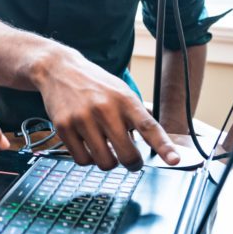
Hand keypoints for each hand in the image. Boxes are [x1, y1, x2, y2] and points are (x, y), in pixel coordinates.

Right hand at [33, 48, 179, 170]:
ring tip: (106, 149)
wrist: (58, 69)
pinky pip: (82, 160)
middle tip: (131, 160)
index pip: (148, 126)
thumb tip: (153, 147)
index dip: (163, 145)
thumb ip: (135, 117)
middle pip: (127, 155)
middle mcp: (104, 108)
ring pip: (105, 162)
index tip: (174, 159)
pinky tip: (87, 145)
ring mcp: (82, 119)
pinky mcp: (63, 127)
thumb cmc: (94, 84)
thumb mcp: (120, 92)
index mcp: (123, 99)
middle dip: (132, 163)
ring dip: (108, 162)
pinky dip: (88, 159)